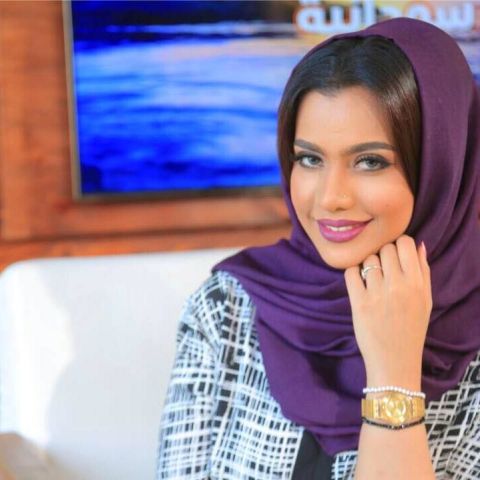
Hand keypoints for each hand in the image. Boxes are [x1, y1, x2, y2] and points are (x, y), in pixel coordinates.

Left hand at [344, 235, 431, 389]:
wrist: (394, 361)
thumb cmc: (411, 329)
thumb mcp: (426, 300)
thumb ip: (423, 271)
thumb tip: (418, 245)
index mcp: (416, 283)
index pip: (404, 242)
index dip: (398, 246)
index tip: (395, 257)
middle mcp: (397, 285)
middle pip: (384, 248)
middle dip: (383, 256)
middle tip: (383, 271)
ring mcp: (376, 293)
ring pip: (367, 259)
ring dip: (368, 266)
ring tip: (372, 281)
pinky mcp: (358, 303)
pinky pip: (350, 273)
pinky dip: (353, 274)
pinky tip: (359, 285)